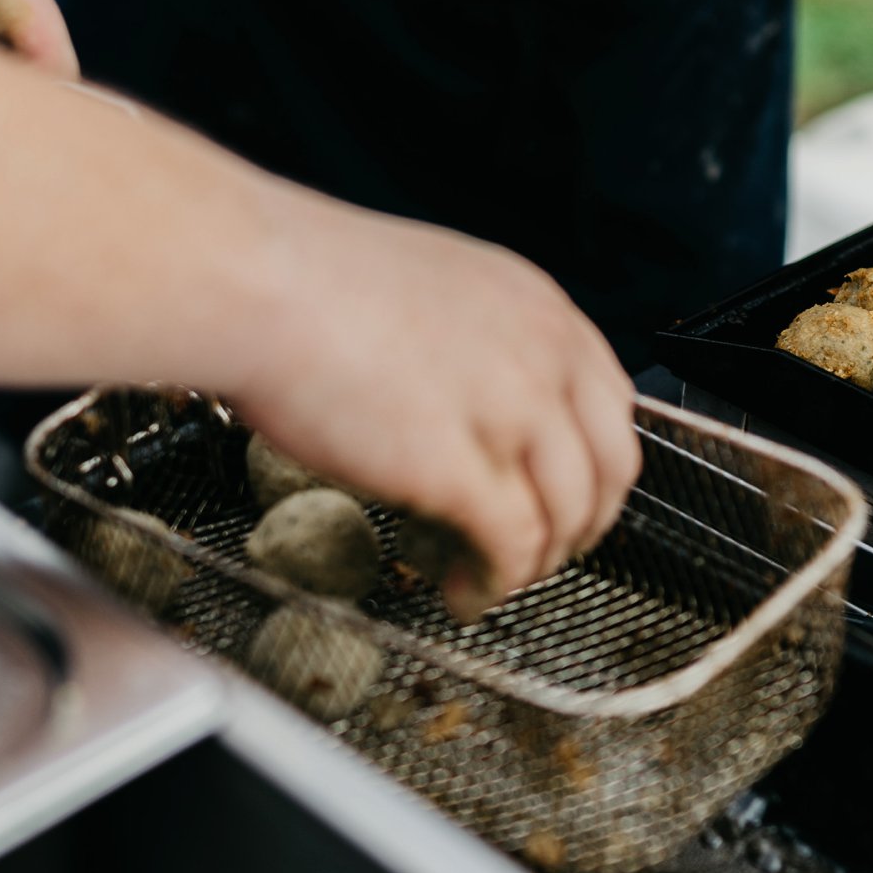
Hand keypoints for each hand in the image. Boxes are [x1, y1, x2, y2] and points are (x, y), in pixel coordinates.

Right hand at [217, 182, 641, 613]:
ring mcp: (509, 410)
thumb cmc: (312, 281)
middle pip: (609, 468)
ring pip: (568, 515)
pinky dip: (496, 583)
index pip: (611, 404)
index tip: (567, 496)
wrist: (261, 281)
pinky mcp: (459, 466)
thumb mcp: (435, 290)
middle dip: (582, 525)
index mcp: (537, 307)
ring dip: (537, 563)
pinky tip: (464, 591)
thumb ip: (479, 343)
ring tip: (490, 579)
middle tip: (542, 552)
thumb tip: (477, 404)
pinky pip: (512, 546)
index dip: (595, 465)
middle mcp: (541, 354)